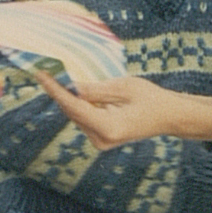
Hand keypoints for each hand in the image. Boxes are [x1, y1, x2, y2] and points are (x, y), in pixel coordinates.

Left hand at [34, 70, 178, 150]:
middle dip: (59, 92)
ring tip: (55, 76)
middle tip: (45, 70)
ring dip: (68, 97)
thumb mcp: (124, 87)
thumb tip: (71, 86)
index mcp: (109, 128)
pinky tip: (72, 89)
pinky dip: (79, 104)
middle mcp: (102, 139)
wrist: (170, 117)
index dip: (55, 90)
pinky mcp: (102, 139)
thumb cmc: (152, 99)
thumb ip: (96, 90)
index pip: (75, 107)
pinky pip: (85, 118)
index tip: (41, 75)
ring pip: (77, 115)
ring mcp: (102, 142)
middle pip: (73, 113)